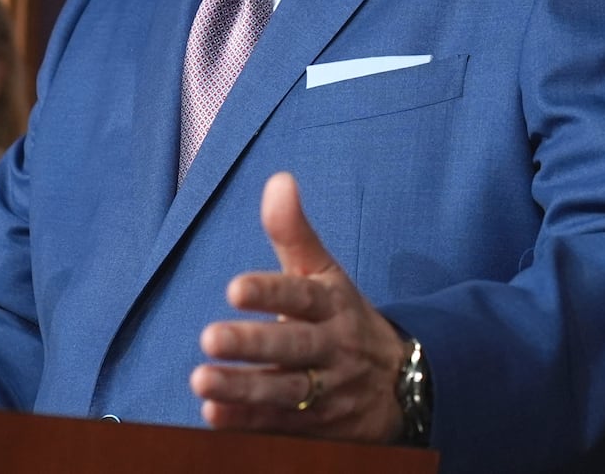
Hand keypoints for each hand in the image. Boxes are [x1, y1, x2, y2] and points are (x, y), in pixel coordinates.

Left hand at [190, 172, 405, 441]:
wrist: (402, 382)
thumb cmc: (343, 314)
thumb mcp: (324, 271)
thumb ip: (294, 231)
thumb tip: (278, 179)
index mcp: (331, 303)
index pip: (300, 296)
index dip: (269, 293)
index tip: (235, 288)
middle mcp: (331, 347)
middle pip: (293, 347)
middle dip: (253, 345)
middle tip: (209, 338)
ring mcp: (327, 390)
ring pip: (285, 392)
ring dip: (242, 389)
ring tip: (202, 381)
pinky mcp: (318, 425)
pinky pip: (282, 426)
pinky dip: (249, 423)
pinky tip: (213, 415)